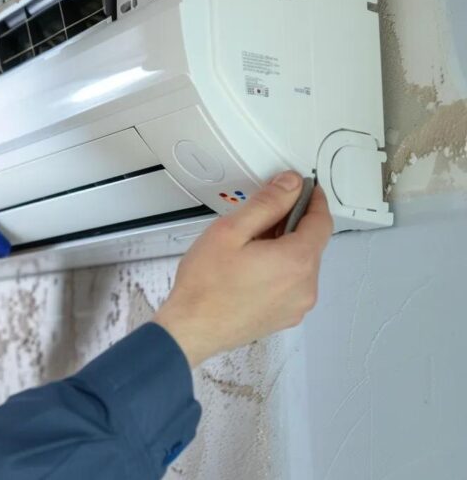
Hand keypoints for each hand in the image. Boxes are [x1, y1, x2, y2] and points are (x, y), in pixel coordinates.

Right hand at [153, 171, 333, 367]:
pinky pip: (292, 285)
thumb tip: (291, 184)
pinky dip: (280, 271)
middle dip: (292, 225)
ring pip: (301, 265)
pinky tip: (251, 271)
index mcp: (297, 260)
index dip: (314, 200)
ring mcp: (298, 305)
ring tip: (249, 249)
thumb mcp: (231, 231)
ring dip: (285, 249)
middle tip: (259, 219)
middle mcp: (306, 285)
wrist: (191, 330)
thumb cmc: (206, 284)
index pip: (321, 221)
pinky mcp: (286, 317)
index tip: (304, 188)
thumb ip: (266, 204)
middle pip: (311, 243)